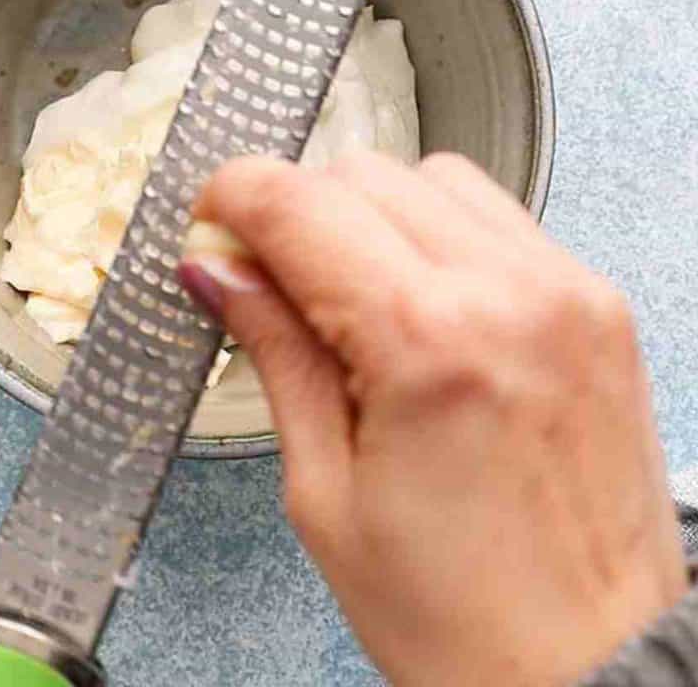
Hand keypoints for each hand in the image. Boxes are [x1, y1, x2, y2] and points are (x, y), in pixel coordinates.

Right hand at [180, 153, 685, 686]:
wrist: (593, 674)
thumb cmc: (465, 623)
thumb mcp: (325, 497)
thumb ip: (275, 354)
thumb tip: (220, 268)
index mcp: (428, 343)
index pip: (301, 202)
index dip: (234, 199)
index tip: (211, 223)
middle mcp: (507, 295)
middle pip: (365, 172)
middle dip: (301, 213)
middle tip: (269, 281)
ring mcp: (565, 293)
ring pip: (435, 177)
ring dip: (376, 215)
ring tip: (356, 303)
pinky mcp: (599, 306)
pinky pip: (502, 220)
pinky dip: (447, 239)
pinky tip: (425, 309)